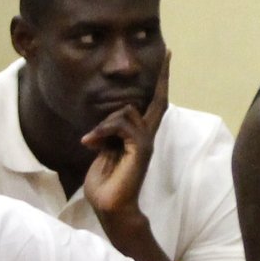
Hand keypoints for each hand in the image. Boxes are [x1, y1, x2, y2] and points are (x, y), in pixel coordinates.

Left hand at [79, 63, 166, 220]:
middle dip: (162, 76)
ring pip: (125, 111)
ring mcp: (145, 143)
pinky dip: (102, 132)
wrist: (110, 207)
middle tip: (169, 53)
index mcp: (139, 136)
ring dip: (102, 124)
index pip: (153, 104)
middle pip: (156, 100)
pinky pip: (122, 125)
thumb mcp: (103, 149)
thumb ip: (109, 132)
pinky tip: (90, 145)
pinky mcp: (140, 150)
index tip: (167, 58)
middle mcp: (147, 136)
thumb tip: (108, 120)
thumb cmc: (105, 182)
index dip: (160, 82)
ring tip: (90, 141)